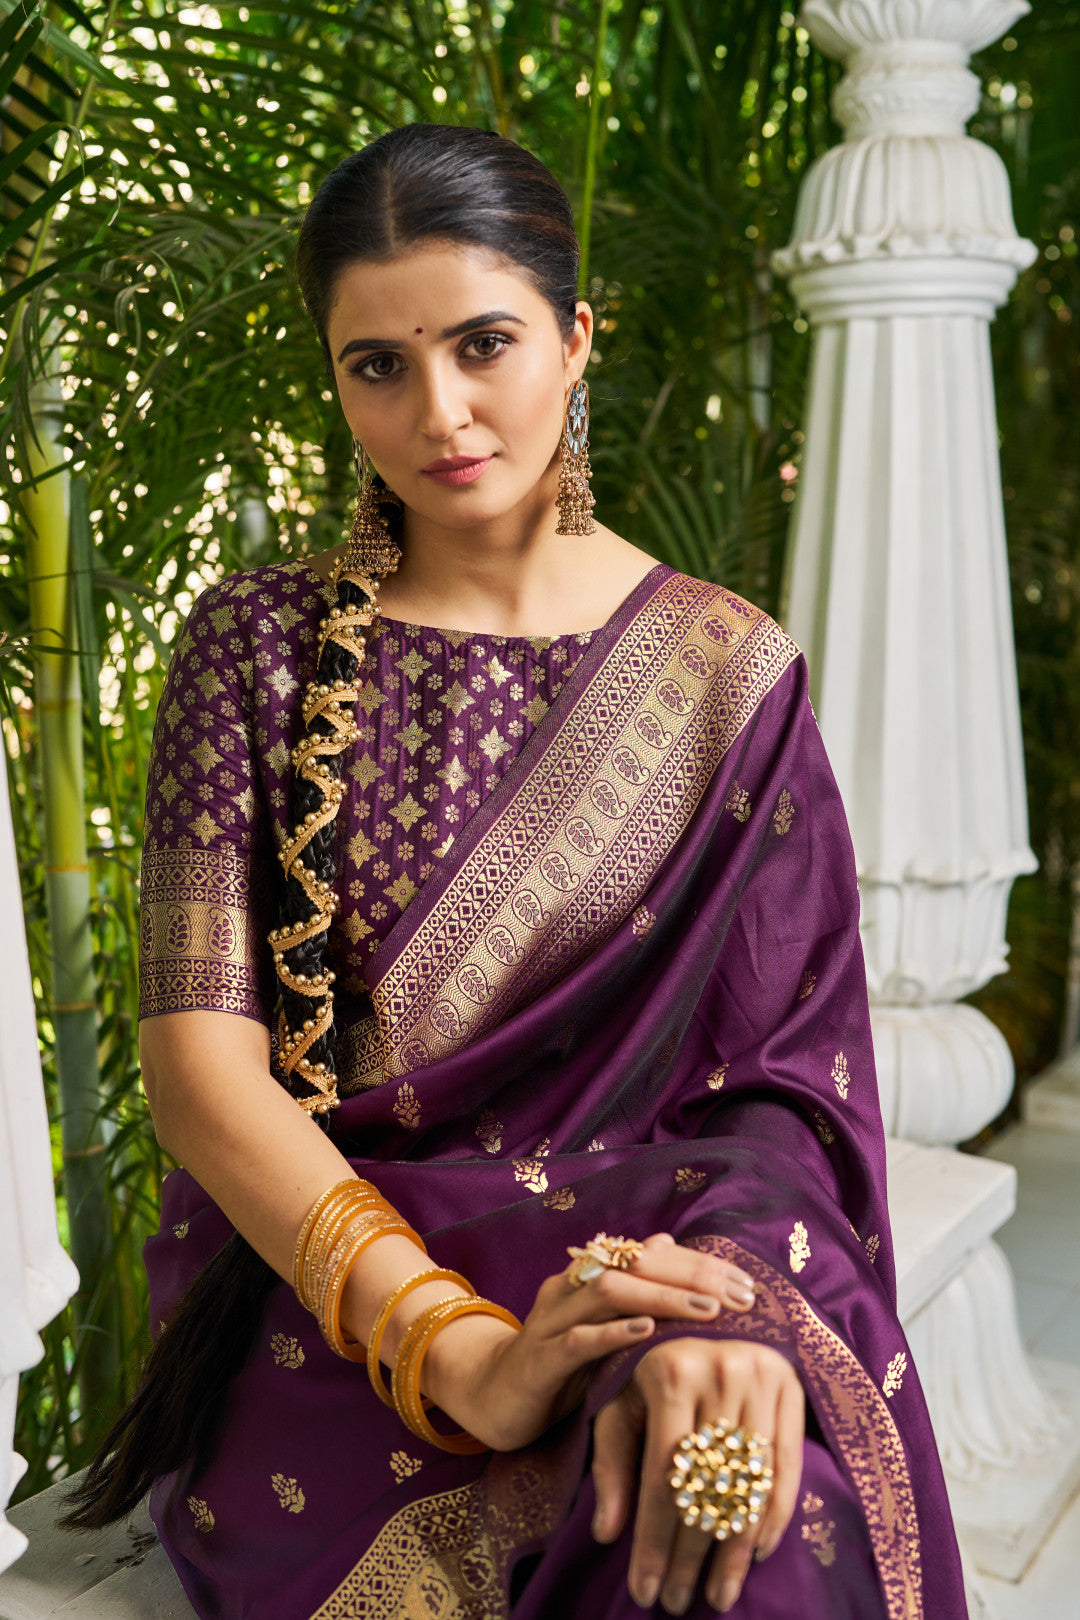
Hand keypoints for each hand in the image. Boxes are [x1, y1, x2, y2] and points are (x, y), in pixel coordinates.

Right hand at [424, 1234, 759, 1452]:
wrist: (494, 1398)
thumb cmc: (560, 1364)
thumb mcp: (603, 1326)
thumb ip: (635, 1290)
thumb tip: (670, 1244)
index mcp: (588, 1275)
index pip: (650, 1255)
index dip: (699, 1265)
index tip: (746, 1284)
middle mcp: (569, 1286)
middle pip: (633, 1264)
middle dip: (690, 1276)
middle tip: (738, 1296)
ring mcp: (550, 1320)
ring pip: (607, 1292)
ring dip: (660, 1298)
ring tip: (705, 1311)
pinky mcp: (538, 1359)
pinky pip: (576, 1340)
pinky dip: (612, 1332)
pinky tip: (646, 1333)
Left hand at [592, 1337, 804, 1613]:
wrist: (702, 1306)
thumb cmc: (648, 1363)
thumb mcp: (618, 1400)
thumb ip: (611, 1463)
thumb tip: (607, 1534)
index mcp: (670, 1372)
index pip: (664, 1479)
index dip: (655, 1542)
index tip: (645, 1592)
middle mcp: (720, 1372)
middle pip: (707, 1488)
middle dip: (690, 1556)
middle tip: (678, 1603)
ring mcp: (761, 1378)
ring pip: (749, 1485)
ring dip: (734, 1550)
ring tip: (718, 1594)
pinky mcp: (792, 1386)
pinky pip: (787, 1466)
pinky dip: (774, 1516)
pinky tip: (756, 1553)